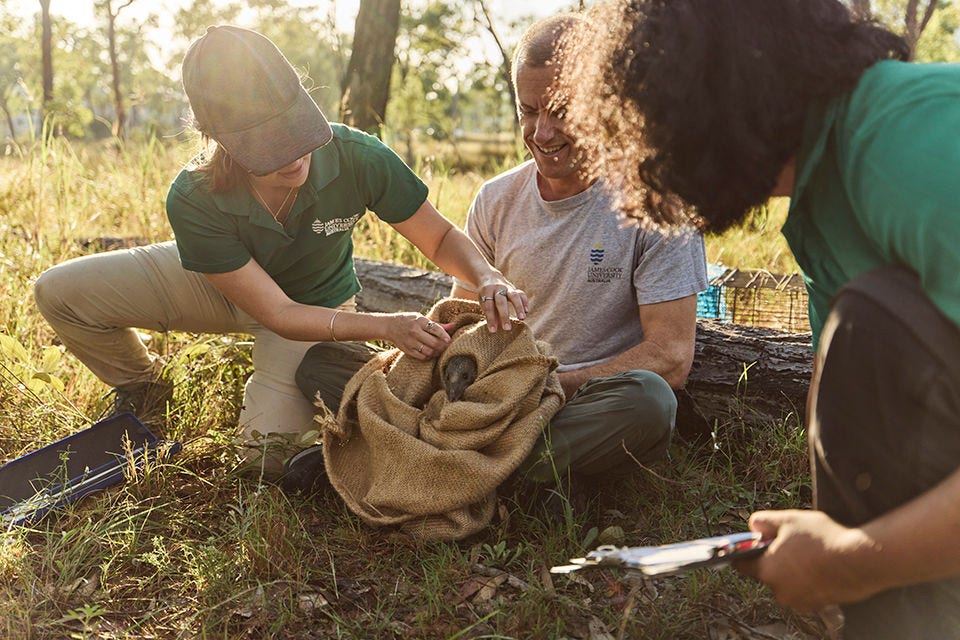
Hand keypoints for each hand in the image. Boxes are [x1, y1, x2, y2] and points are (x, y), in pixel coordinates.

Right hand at [386, 313, 453, 359]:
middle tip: (447, 346)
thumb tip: (453, 325)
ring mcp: (410, 342)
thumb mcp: (421, 318)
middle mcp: (414, 331)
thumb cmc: (409, 320)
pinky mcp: (407, 350)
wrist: (389, 326)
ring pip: (429, 351)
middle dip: (443, 346)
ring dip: (437, 352)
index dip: (444, 335)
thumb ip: (437, 324)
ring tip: (440, 350)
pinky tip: (432, 353)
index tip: (450, 340)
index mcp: (419, 321)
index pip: (435, 329)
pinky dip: (429, 357)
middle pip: (433, 342)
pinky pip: (422, 357)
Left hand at [476, 282, 527, 331]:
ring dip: (518, 307)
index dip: (491, 319)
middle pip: (501, 301)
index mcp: (486, 292)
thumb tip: (495, 329)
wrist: (489, 277)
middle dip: (504, 315)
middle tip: (507, 328)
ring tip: (522, 318)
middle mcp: (497, 288)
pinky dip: (525, 302)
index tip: (493, 331)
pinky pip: (521, 294)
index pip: (489, 306)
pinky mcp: (514, 288)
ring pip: (514, 296)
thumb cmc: (486, 295)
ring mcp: (507, 287)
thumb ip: (490, 314)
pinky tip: (527, 311)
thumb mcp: (484, 302)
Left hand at [735, 509, 883, 610]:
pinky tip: (822, 564)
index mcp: (767, 572)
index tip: (752, 545)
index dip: (745, 553)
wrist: (861, 561)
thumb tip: (753, 527)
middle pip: (768, 574)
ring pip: (788, 582)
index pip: (742, 566)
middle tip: (791, 543)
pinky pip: (807, 590)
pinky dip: (810, 579)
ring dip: (794, 571)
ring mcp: (801, 601)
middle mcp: (780, 592)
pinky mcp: (819, 605)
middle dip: (775, 560)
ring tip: (811, 552)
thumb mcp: (789, 520)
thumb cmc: (822, 539)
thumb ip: (764, 522)